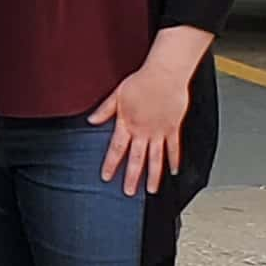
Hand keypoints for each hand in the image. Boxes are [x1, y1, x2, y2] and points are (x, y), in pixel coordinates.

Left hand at [88, 52, 191, 195]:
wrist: (165, 74)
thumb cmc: (142, 81)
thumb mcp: (117, 95)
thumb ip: (104, 110)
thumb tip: (91, 120)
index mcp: (127, 124)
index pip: (116, 149)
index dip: (111, 164)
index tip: (107, 177)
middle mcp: (143, 131)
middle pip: (136, 159)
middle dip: (131, 177)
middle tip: (128, 192)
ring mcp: (159, 132)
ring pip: (156, 158)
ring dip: (153, 176)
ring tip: (150, 190)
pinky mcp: (173, 128)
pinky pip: (174, 148)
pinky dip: (174, 160)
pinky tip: (174, 171)